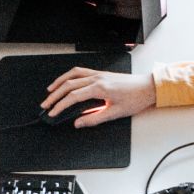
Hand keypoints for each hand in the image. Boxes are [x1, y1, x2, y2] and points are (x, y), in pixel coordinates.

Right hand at [41, 67, 156, 127]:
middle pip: (69, 85)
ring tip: (50, 91)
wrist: (148, 88)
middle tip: (45, 104)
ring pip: (73, 75)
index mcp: (100, 88)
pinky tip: (66, 81)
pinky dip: (70, 76)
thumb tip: (79, 123)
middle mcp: (97, 78)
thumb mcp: (115, 113)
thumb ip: (94, 118)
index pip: (73, 96)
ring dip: (59, 82)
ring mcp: (99, 74)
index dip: (60, 105)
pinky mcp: (101, 73)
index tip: (52, 112)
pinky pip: (81, 71)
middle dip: (55, 95)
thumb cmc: (136, 99)